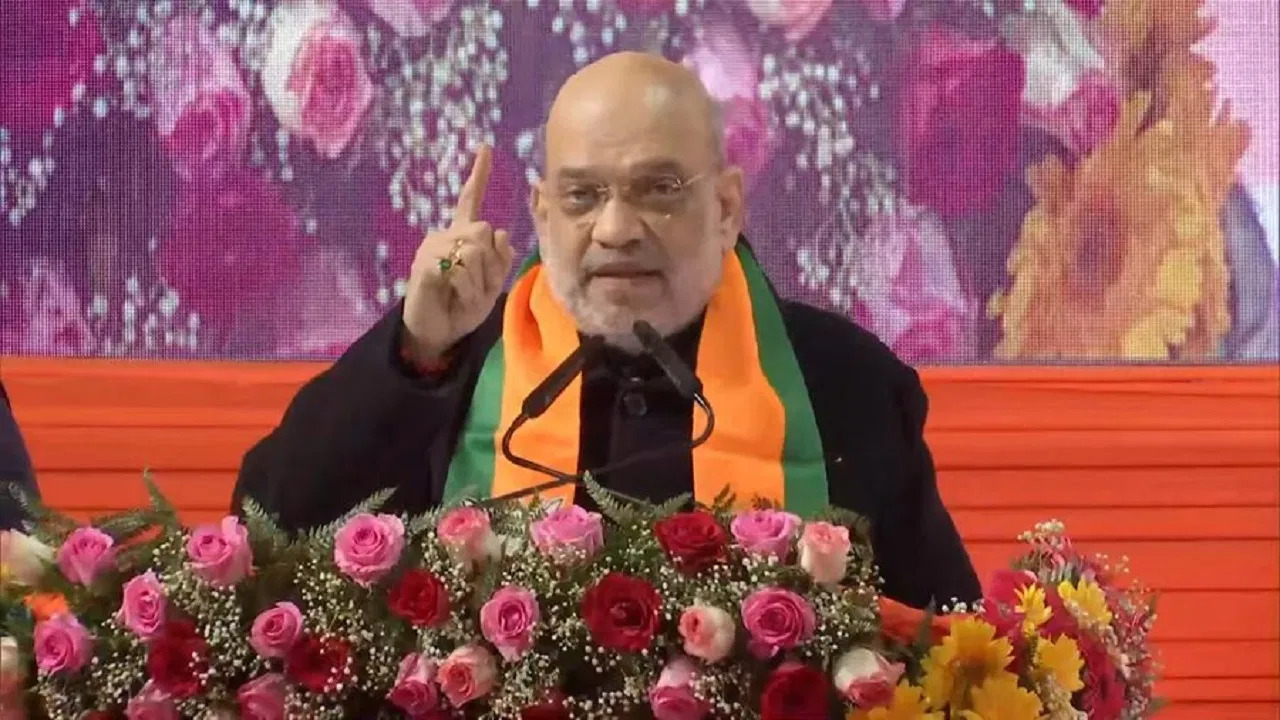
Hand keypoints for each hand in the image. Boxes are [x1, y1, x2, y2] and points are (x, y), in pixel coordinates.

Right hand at [401, 145, 514, 363]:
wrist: (437, 333)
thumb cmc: (463, 307)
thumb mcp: (492, 284)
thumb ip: (501, 259)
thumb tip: (502, 233)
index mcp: (463, 236)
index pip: (471, 200)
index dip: (479, 174)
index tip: (486, 147)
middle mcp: (447, 235)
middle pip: (486, 230)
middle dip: (491, 264)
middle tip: (478, 288)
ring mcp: (433, 248)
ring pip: (474, 249)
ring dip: (479, 280)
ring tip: (464, 295)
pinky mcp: (424, 265)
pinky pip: (458, 267)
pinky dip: (465, 287)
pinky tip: (454, 296)